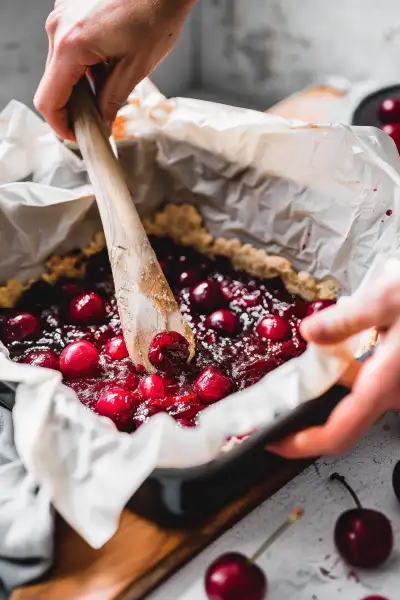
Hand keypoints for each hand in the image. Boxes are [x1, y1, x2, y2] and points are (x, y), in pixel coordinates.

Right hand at [34, 0, 194, 140]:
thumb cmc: (155, 14)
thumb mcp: (136, 68)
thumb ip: (112, 101)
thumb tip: (102, 124)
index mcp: (71, 46)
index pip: (49, 99)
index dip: (61, 125)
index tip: (77, 136)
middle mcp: (59, 28)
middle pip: (53, 84)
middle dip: (74, 106)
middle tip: (100, 120)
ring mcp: (62, 15)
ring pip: (61, 66)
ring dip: (81, 84)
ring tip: (112, 83)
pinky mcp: (70, 9)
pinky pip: (69, 46)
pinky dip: (85, 62)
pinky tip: (110, 62)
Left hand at [268, 262, 399, 457]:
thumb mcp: (388, 298)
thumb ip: (346, 320)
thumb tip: (309, 332)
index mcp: (384, 383)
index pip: (339, 432)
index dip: (303, 445)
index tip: (276, 443)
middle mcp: (393, 395)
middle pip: (343, 424)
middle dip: (307, 419)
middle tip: (278, 406)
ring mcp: (399, 390)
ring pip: (355, 403)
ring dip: (326, 392)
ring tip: (301, 373)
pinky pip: (368, 388)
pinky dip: (346, 378)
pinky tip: (335, 353)